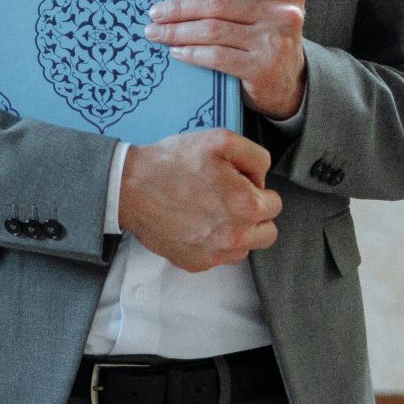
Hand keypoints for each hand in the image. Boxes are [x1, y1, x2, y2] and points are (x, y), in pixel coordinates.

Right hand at [117, 130, 280, 271]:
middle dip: (253, 215)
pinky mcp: (196, 263)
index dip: (255, 189)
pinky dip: (211, 243)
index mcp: (247, 205)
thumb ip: (256, 156)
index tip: (234, 183)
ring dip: (235, 232)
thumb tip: (261, 179)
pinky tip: (193, 223)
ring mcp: (215, 254)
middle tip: (226, 199)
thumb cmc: (172, 162)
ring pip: (245, 247)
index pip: (275, 204)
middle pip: (267, 232)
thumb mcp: (220, 140)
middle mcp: (236, 237)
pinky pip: (219, 257)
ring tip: (208, 211)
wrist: (129, 186)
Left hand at [143, 0, 308, 120]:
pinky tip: (176, 51)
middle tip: (155, 13)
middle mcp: (285, 13)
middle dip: (180, 8)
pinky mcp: (263, 68)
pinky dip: (191, 52)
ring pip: (213, 30)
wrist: (288, 80)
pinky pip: (216, 56)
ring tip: (156, 32)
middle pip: (219, 3)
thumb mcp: (266, 3)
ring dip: (177, 31)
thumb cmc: (267, 33)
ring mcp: (276, 42)